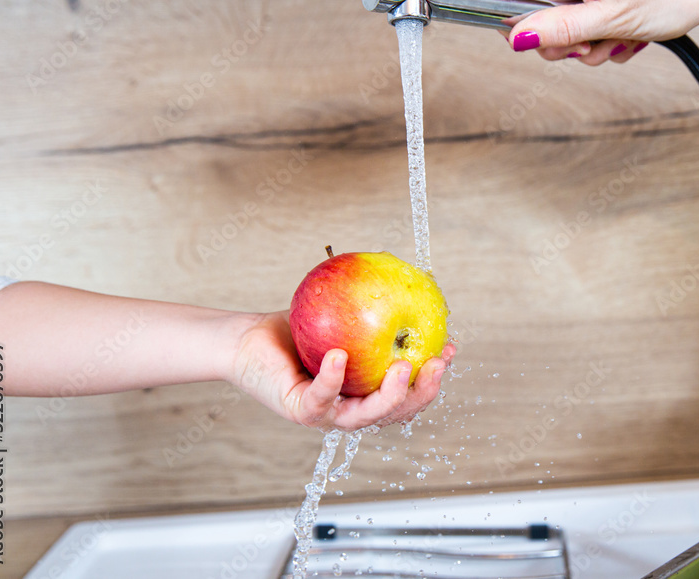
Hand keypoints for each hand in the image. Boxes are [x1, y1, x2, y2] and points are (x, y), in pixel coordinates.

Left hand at [227, 312, 455, 431]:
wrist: (248, 340)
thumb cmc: (295, 328)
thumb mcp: (342, 314)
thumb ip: (374, 307)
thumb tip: (412, 281)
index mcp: (366, 393)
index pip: (408, 393)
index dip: (433, 378)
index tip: (450, 349)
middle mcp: (350, 409)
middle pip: (396, 413)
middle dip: (422, 392)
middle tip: (436, 363)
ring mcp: (327, 415)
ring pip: (365, 417)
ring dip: (389, 396)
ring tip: (401, 367)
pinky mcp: (301, 410)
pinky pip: (320, 398)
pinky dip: (331, 379)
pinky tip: (339, 356)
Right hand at [495, 0, 698, 64]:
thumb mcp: (610, 20)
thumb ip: (559, 29)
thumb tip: (517, 37)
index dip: (513, 16)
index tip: (541, 40)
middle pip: (533, 10)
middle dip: (557, 40)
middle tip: (589, 45)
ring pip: (561, 23)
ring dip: (585, 44)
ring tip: (617, 39)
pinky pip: (585, 23)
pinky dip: (602, 38)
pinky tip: (626, 37)